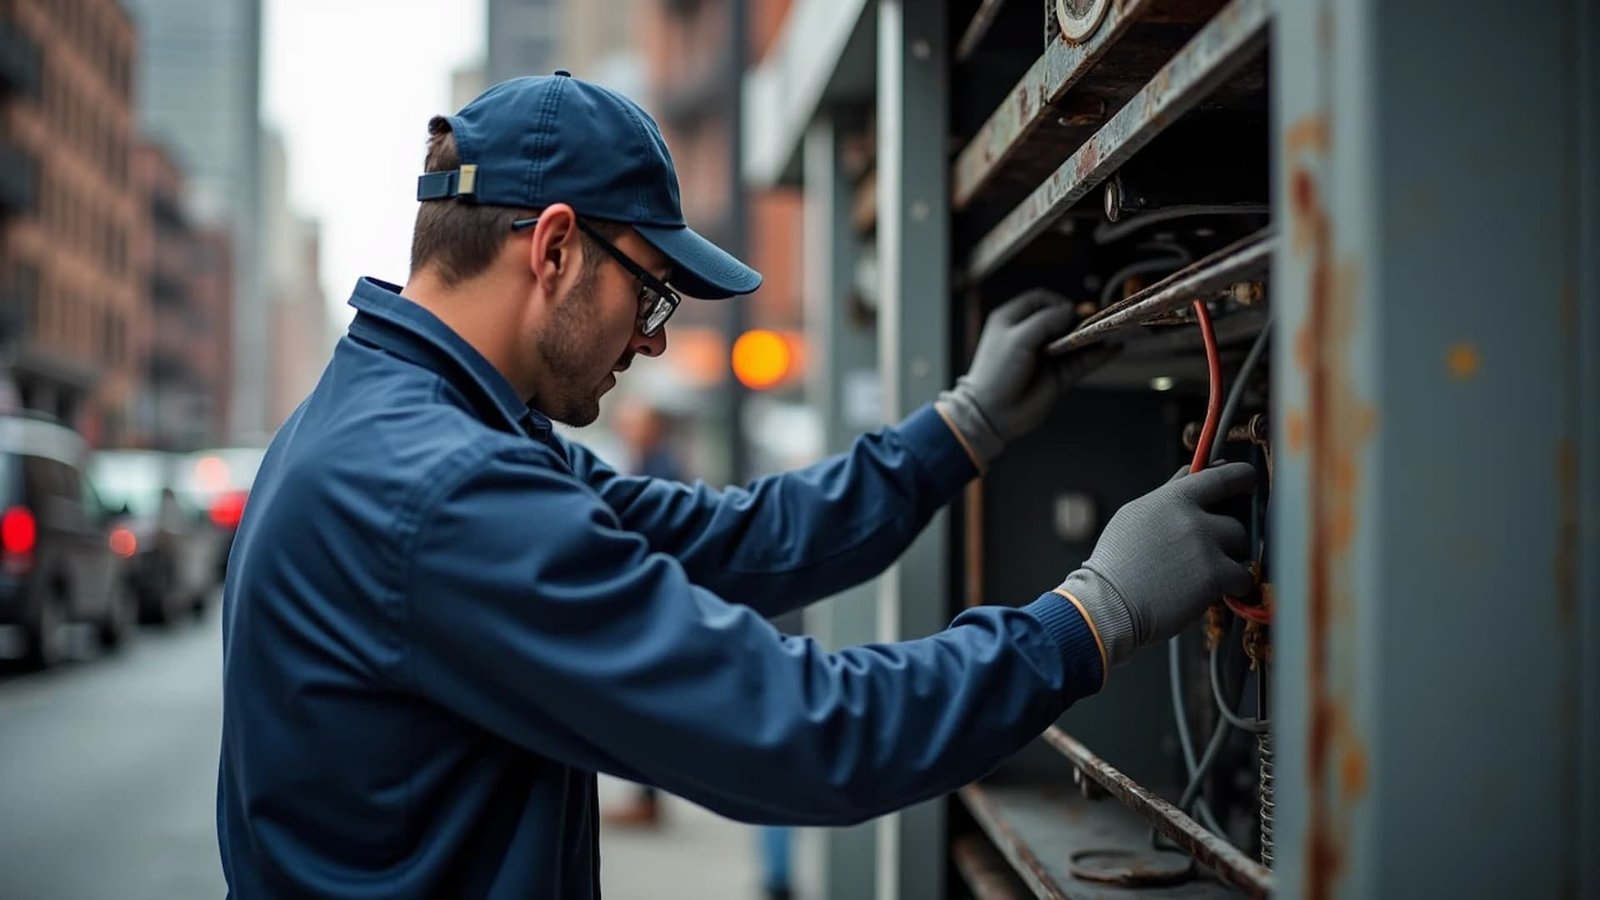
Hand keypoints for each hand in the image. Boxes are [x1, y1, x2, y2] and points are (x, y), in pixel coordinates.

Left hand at [936, 290, 1113, 466]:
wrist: (993, 413)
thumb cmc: (998, 371)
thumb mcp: (1019, 338)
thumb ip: (1046, 321)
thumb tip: (1070, 310)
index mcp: (1013, 320)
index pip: (1040, 300)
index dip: (1056, 301)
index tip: (1067, 311)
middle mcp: (1031, 335)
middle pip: (1062, 319)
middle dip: (1078, 319)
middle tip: (1093, 321)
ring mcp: (1047, 356)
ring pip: (1075, 340)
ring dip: (1093, 335)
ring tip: (1111, 330)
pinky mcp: (1060, 376)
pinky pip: (1084, 362)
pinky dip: (1099, 355)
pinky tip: (1115, 348)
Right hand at [1057, 463, 1256, 667]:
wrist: (1108, 604)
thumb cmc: (1115, 564)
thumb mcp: (1134, 516)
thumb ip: (1168, 493)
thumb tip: (1191, 471)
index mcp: (1173, 498)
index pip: (1222, 476)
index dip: (1242, 478)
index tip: (1247, 485)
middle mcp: (1192, 518)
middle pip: (1235, 522)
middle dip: (1227, 541)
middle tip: (1208, 556)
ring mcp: (1205, 546)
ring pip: (1240, 549)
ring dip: (1230, 562)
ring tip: (1203, 576)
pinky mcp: (1215, 576)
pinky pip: (1243, 577)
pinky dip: (1234, 586)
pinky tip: (1215, 593)